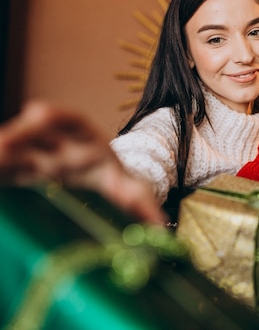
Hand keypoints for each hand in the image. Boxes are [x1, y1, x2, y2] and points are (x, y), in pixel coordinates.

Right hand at [0, 101, 164, 222]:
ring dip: (5, 155)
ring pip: (18, 152)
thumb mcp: (135, 192)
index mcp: (91, 143)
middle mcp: (62, 146)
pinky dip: (2, 173)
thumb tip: (161, 229)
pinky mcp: (26, 177)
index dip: (55, 115)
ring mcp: (41, 160)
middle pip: (38, 134)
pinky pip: (10, 172)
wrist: (110, 190)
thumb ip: (146, 207)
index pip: (72, 122)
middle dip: (20, 135)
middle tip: (1, 143)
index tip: (36, 112)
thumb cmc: (123, 186)